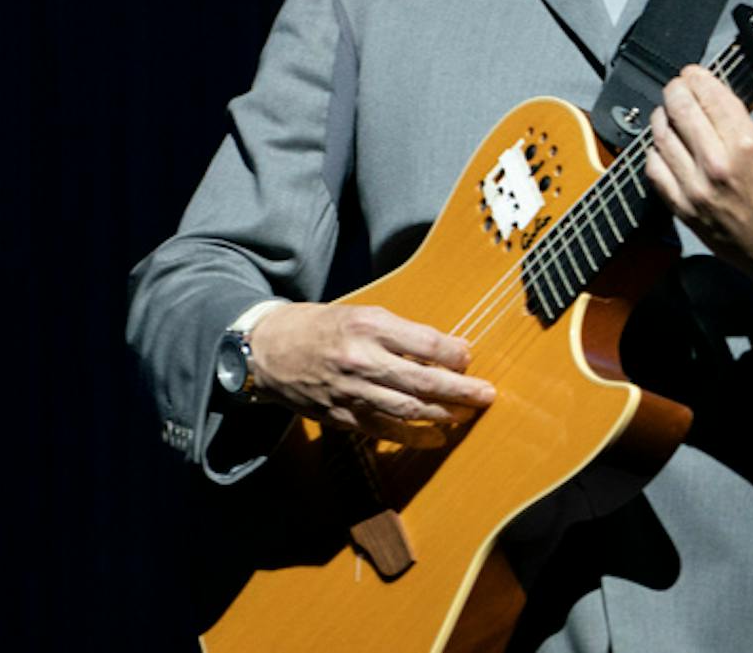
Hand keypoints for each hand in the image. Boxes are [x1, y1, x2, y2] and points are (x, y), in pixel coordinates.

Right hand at [245, 302, 495, 441]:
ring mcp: (350, 391)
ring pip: (407, 409)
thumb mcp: (359, 314)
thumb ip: (399, 332)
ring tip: (465, 414)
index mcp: (368, 326)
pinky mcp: (341, 416)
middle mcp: (361, 359)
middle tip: (487, 395)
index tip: (469, 357)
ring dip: (442, 414)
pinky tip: (435, 438)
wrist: (265, 351)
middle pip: (423, 380)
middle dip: (461, 390)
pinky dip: (413, 436)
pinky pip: (384, 430)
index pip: (426, 343)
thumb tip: (443, 349)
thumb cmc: (317, 327)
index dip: (455, 354)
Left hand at [644, 65, 752, 291]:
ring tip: (671, 112)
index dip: (697, 76)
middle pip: (679, 109)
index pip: (708, 94)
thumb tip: (752, 79)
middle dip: (677, 89)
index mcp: (746, 144)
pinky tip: (667, 146)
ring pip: (661, 136)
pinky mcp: (685, 211)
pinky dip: (656, 152)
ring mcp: (696, 190)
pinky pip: (654, 171)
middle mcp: (716, 165)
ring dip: (663, 116)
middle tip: (680, 85)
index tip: (695, 72)